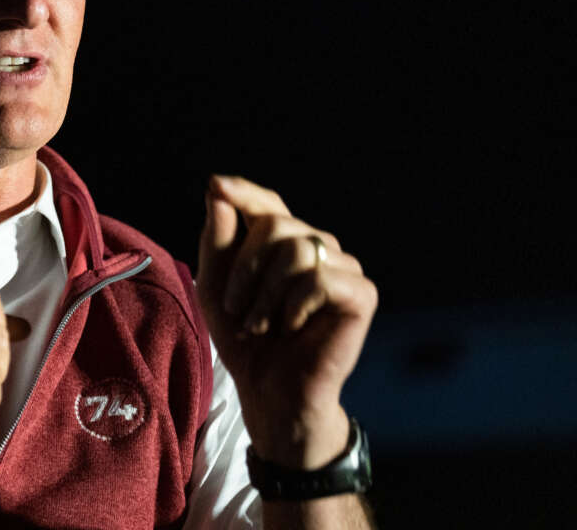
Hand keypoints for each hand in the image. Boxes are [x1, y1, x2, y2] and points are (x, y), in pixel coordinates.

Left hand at [197, 175, 377, 468]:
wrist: (271, 391)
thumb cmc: (243, 338)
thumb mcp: (216, 285)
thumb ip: (216, 239)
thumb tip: (218, 187)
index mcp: (285, 241)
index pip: (267, 202)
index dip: (244, 192)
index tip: (216, 186)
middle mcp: (318, 246)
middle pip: (275, 224)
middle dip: (244, 268)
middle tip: (238, 310)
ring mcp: (343, 267)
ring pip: (296, 248)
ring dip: (265, 293)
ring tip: (260, 325)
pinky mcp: (361, 293)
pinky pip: (318, 278)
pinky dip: (292, 307)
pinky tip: (291, 328)